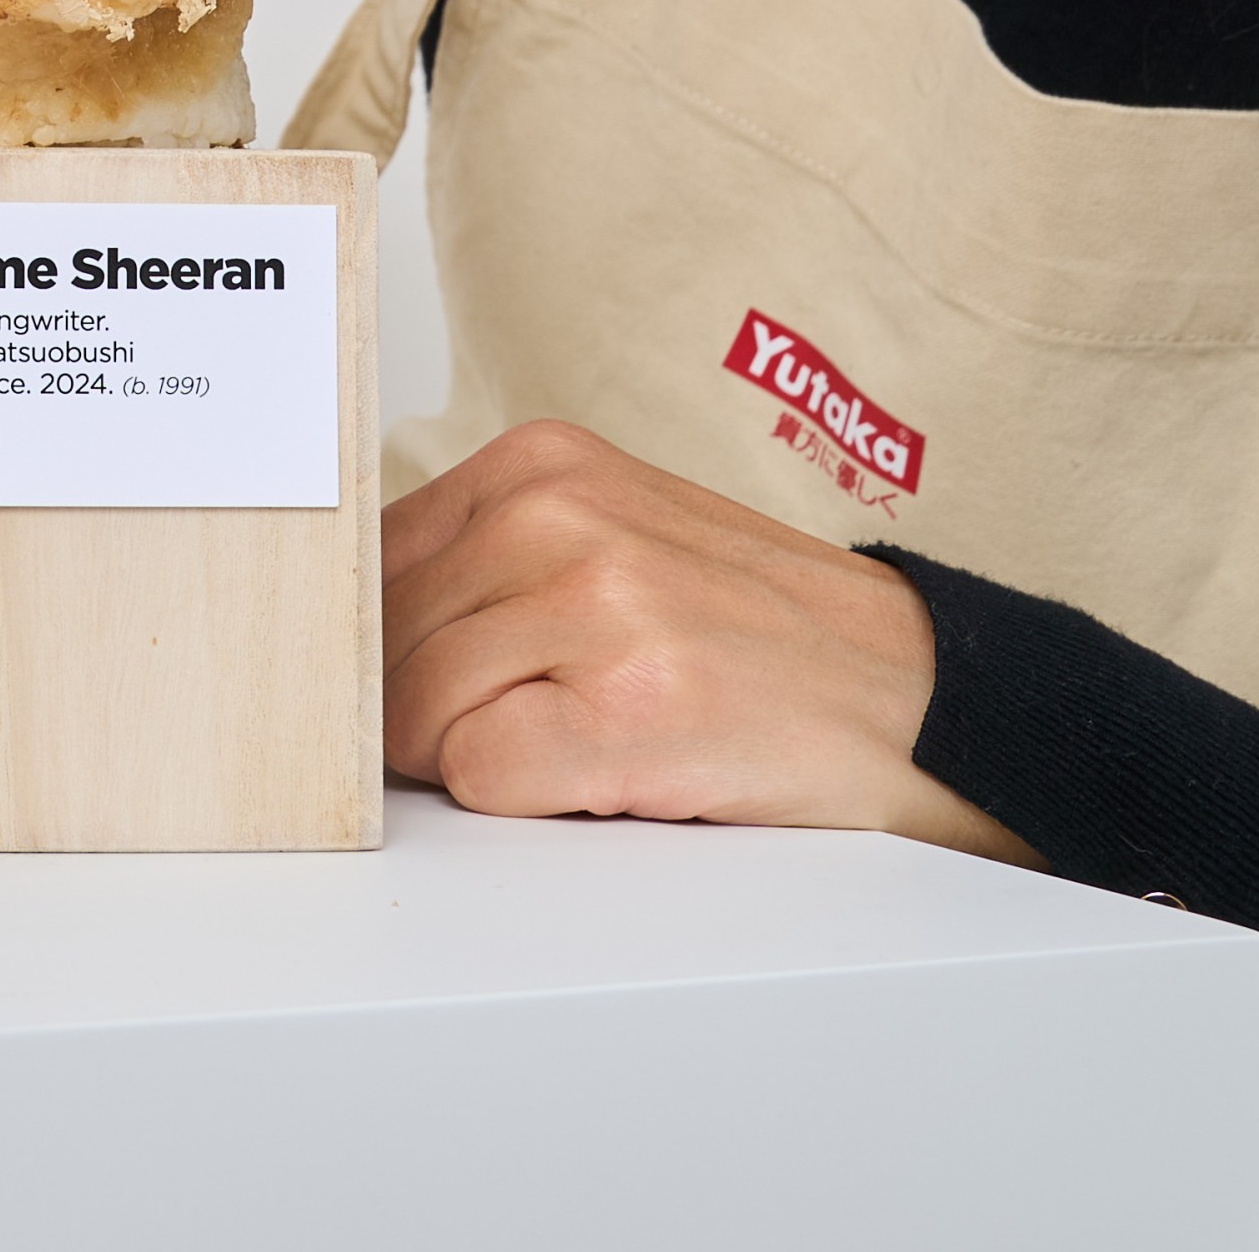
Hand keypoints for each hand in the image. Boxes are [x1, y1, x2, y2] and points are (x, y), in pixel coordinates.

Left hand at [382, 418, 1037, 863]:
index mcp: (540, 462)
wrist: (917, 695)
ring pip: (413, 712)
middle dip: (424, 710)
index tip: (413, 679)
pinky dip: (523, 797)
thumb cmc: (754, 632)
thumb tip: (341, 628)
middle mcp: (558, 513)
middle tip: (538, 720)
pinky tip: (606, 773)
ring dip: (480, 757)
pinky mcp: (629, 707)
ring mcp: (598, 604)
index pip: (362, 561)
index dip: (376, 644)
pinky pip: (478, 773)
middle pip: (378, 645)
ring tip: (586, 739)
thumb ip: (482, 558)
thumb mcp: (611, 538)